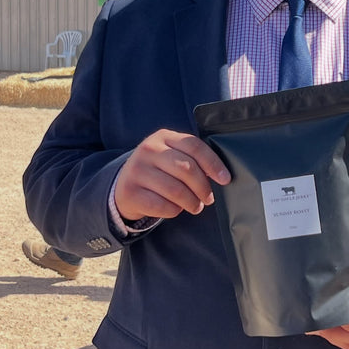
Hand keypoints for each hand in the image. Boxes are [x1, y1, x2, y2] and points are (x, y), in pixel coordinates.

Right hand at [114, 129, 230, 220]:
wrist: (123, 186)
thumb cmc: (158, 170)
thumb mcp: (171, 156)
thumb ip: (191, 159)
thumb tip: (220, 176)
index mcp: (163, 137)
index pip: (194, 146)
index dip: (213, 164)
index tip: (225, 179)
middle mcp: (149, 150)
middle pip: (187, 169)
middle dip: (203, 187)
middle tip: (209, 199)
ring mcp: (137, 170)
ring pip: (176, 190)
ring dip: (192, 202)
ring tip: (195, 206)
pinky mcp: (130, 192)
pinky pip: (162, 206)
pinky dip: (175, 211)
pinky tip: (176, 209)